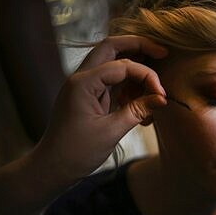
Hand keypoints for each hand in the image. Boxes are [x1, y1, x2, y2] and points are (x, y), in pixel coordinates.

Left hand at [33, 35, 167, 181]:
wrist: (52, 168)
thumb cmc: (77, 152)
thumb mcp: (111, 132)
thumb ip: (137, 111)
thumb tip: (162, 98)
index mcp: (83, 83)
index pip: (123, 65)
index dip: (147, 75)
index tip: (162, 95)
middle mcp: (81, 78)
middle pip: (112, 47)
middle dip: (139, 46)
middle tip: (163, 52)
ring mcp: (84, 85)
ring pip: (112, 61)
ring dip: (135, 67)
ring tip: (152, 87)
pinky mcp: (89, 95)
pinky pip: (112, 80)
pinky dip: (129, 85)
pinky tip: (141, 103)